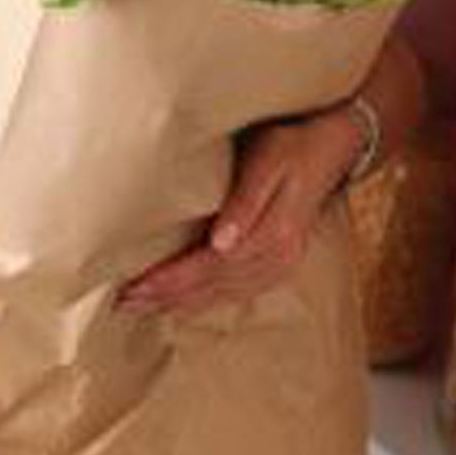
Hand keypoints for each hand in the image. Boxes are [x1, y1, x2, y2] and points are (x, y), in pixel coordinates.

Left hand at [114, 108, 364, 315]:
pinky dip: (206, 300)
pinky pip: (238, 292)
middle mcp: (277, 258)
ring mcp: (281, 264)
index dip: (169, 280)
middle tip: (123, 304)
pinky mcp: (280, 263)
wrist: (331, 147)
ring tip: (144, 308)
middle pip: (212, 286)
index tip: (133, 288)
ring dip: (181, 304)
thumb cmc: (290, 146)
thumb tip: (220, 243)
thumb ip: (245, 202)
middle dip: (166, 298)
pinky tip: (185, 304)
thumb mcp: (267, 163)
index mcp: (271, 235)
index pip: (208, 266)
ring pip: (223, 294)